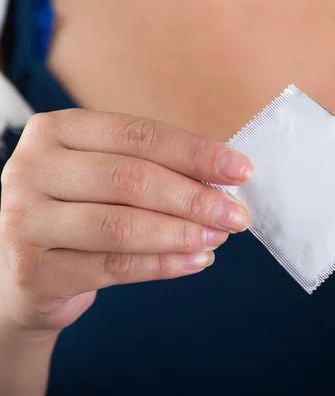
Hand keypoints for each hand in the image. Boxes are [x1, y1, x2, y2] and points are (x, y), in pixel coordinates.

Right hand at [0, 109, 252, 333]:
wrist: (25, 271)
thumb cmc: (78, 212)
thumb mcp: (106, 177)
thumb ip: (155, 169)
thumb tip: (224, 178)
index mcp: (57, 131)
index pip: (139, 135)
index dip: (195, 153)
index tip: (241, 170)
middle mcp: (32, 168)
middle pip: (131, 178)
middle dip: (195, 197)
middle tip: (236, 215)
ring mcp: (24, 221)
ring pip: (122, 225)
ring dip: (182, 232)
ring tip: (219, 237)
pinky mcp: (33, 271)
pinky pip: (115, 267)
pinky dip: (164, 265)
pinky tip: (197, 260)